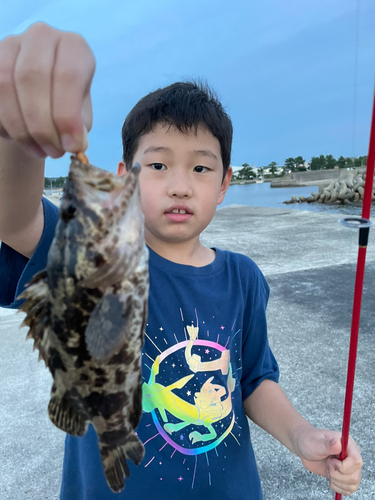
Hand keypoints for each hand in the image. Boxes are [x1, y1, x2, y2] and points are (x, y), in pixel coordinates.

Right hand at [0, 22, 94, 158]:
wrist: (41, 97)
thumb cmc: (66, 105)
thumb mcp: (81, 115)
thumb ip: (80, 127)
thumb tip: (76, 144)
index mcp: (73, 47)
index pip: (67, 76)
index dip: (67, 115)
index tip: (71, 146)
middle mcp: (41, 37)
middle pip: (32, 78)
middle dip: (42, 125)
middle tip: (54, 153)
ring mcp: (10, 45)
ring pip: (5, 86)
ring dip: (22, 128)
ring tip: (39, 152)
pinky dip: (5, 125)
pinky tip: (21, 140)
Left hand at [294, 426, 361, 495]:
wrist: (304, 446)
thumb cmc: (309, 441)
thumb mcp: (315, 443)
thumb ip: (327, 444)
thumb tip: (338, 443)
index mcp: (348, 444)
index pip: (356, 461)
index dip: (344, 466)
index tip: (331, 462)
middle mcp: (351, 455)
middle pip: (355, 475)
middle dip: (338, 475)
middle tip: (328, 465)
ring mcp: (349, 466)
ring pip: (353, 483)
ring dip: (338, 482)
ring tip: (329, 471)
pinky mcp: (344, 475)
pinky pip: (349, 489)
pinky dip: (338, 488)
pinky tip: (330, 479)